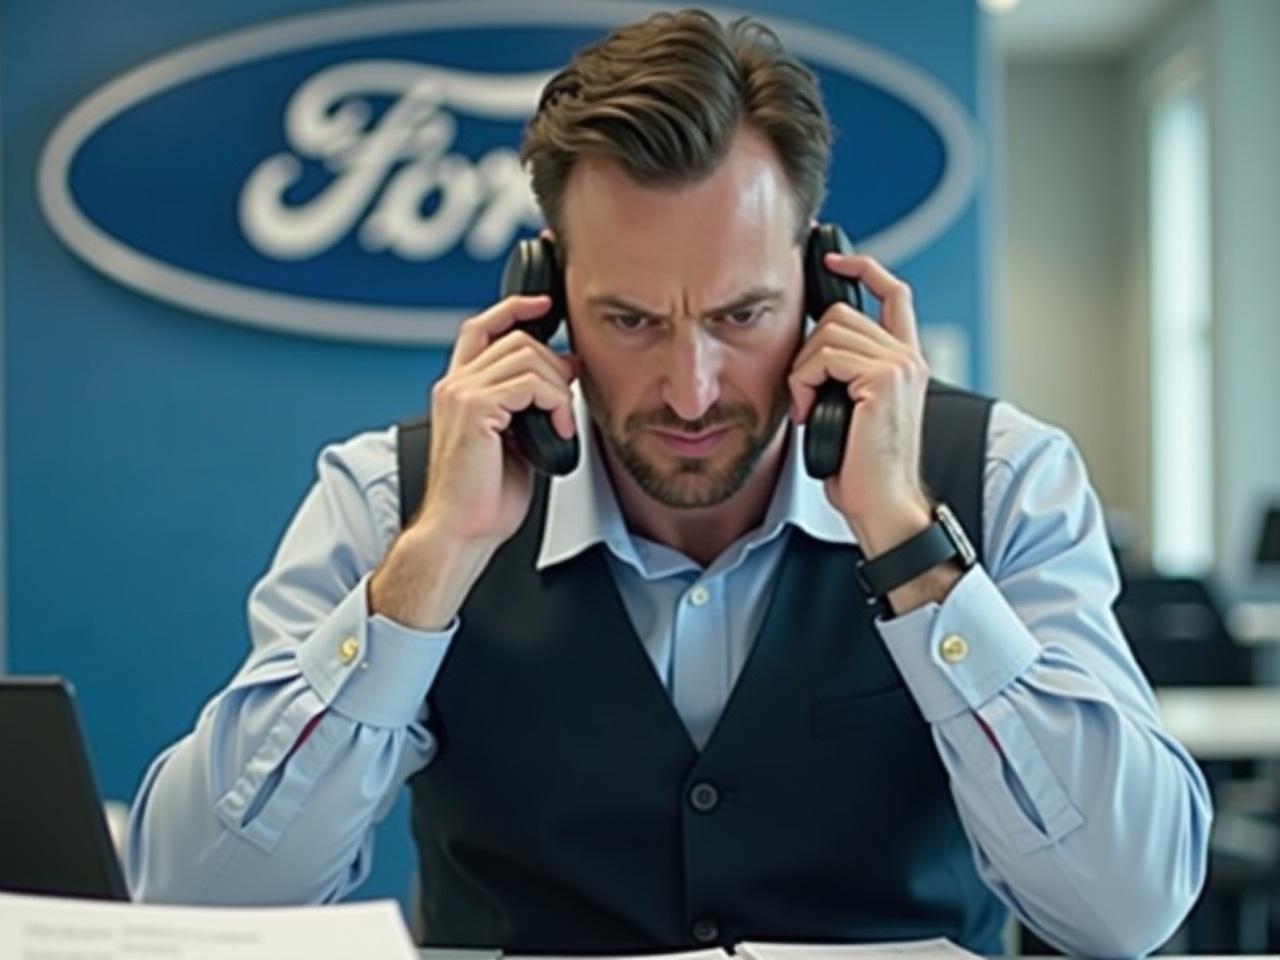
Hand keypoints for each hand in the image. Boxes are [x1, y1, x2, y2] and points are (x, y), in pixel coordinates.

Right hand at [418, 294, 578, 546]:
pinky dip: (555, 404)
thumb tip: (565, 367)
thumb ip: (531, 400)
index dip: (514, 308)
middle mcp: (454, 385)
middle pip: (518, 340)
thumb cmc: (484, 497)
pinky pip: (530, 384)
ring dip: (558, 390)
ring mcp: (460, 394)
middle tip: (566, 403)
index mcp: (459, 390)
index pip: (482, 328)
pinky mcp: (474, 409)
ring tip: (560, 423)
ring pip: (528, 357)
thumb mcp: (516, 437)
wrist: (462, 531)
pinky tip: (556, 432)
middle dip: (555, 366)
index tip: (544, 303)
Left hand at [787, 253, 931, 555]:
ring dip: (802, 372)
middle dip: (808, 350)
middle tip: (804, 392)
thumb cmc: (860, 468)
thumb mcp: (848, 406)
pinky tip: (807, 412)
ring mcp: (900, 365)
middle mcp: (908, 357)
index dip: (864, 267)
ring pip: (827, 333)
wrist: (882, 505)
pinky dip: (802, 383)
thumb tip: (810, 345)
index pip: (894, 292)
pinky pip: (822, 357)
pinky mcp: (884, 378)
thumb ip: (842, 370)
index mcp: (905, 361)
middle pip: (841, 313)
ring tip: (807, 408)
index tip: (831, 257)